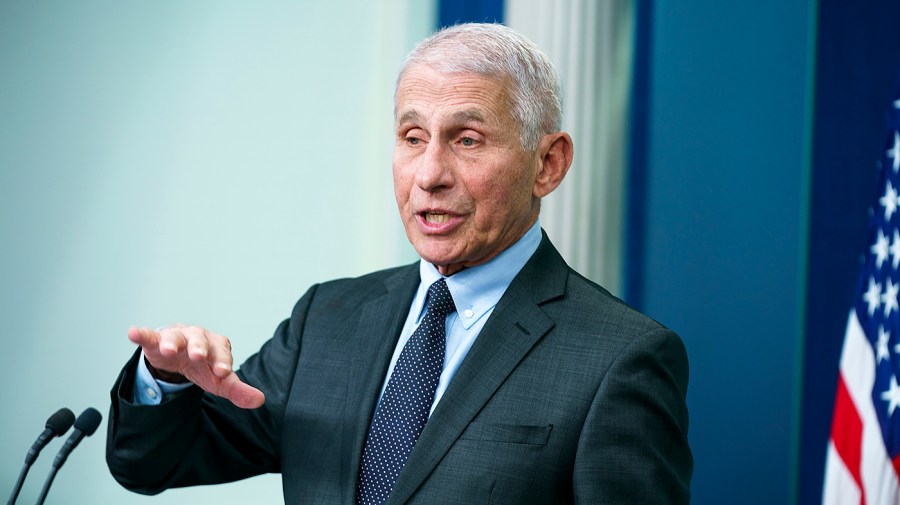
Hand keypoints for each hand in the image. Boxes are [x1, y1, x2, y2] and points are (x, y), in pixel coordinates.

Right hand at [128, 325, 265, 408]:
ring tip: (168, 350)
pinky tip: (133, 333)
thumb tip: (260, 400)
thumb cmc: (204, 366)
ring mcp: (177, 338)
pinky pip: (149, 336)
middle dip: (200, 348)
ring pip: (175, 338)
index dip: (223, 361)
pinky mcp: (156, 341)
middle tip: (199, 356)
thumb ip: (238, 390)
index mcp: (217, 346)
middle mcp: (198, 338)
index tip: (224, 372)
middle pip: (200, 340)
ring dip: (172, 343)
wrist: (181, 356)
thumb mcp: (220, 380)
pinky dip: (141, 334)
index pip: (222, 352)